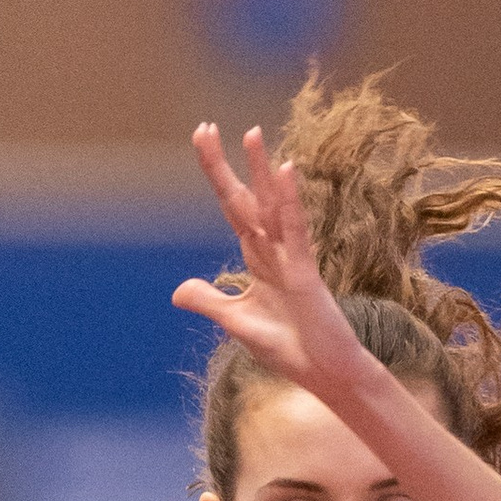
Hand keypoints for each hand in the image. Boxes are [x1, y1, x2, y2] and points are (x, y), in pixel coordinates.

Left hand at [172, 123, 370, 405]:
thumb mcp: (237, 322)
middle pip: (246, 198)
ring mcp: (291, 257)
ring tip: (252, 134)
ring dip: (262, 171)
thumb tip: (177, 292)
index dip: (217, 175)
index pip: (233, 207)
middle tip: (205, 127)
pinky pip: (296, 230)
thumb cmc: (288, 347)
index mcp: (257, 256)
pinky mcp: (306, 271)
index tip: (202, 139)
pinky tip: (285, 171)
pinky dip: (290, 202)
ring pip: (273, 206)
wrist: (323, 373)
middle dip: (226, 165)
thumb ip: (210, 301)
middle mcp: (273, 248)